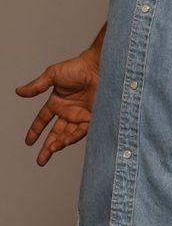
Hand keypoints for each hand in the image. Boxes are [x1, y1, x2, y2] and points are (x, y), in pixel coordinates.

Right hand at [15, 50, 100, 165]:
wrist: (100, 66)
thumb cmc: (78, 67)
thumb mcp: (52, 75)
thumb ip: (37, 86)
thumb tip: (18, 91)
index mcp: (57, 102)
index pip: (43, 119)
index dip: (35, 130)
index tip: (28, 142)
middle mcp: (68, 111)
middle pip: (56, 133)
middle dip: (48, 147)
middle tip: (41, 160)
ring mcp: (80, 114)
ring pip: (68, 134)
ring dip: (60, 144)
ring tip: (52, 150)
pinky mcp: (92, 116)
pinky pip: (82, 130)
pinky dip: (74, 137)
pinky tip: (65, 142)